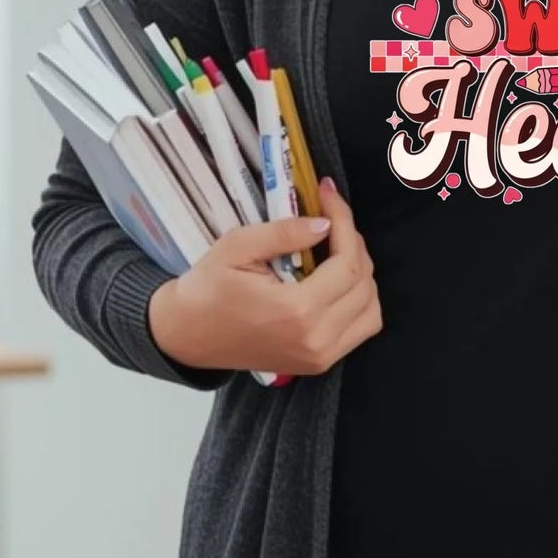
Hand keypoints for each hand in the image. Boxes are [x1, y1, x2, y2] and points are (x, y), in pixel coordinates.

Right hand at [150, 176, 383, 375]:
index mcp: (297, 312)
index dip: (344, 220)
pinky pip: (361, 328)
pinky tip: (336, 279)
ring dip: (361, 273)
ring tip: (335, 248)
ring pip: (371, 308)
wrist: (187, 335)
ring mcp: (320, 357)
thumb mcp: (237, 247)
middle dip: (353, 242)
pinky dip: (360, 300)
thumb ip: (284, 233)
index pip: (348, 261)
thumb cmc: (207, 289)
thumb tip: (326, 224)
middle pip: (363, 282)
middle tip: (330, 218)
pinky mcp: (319, 363)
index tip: (328, 194)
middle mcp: (317, 340)